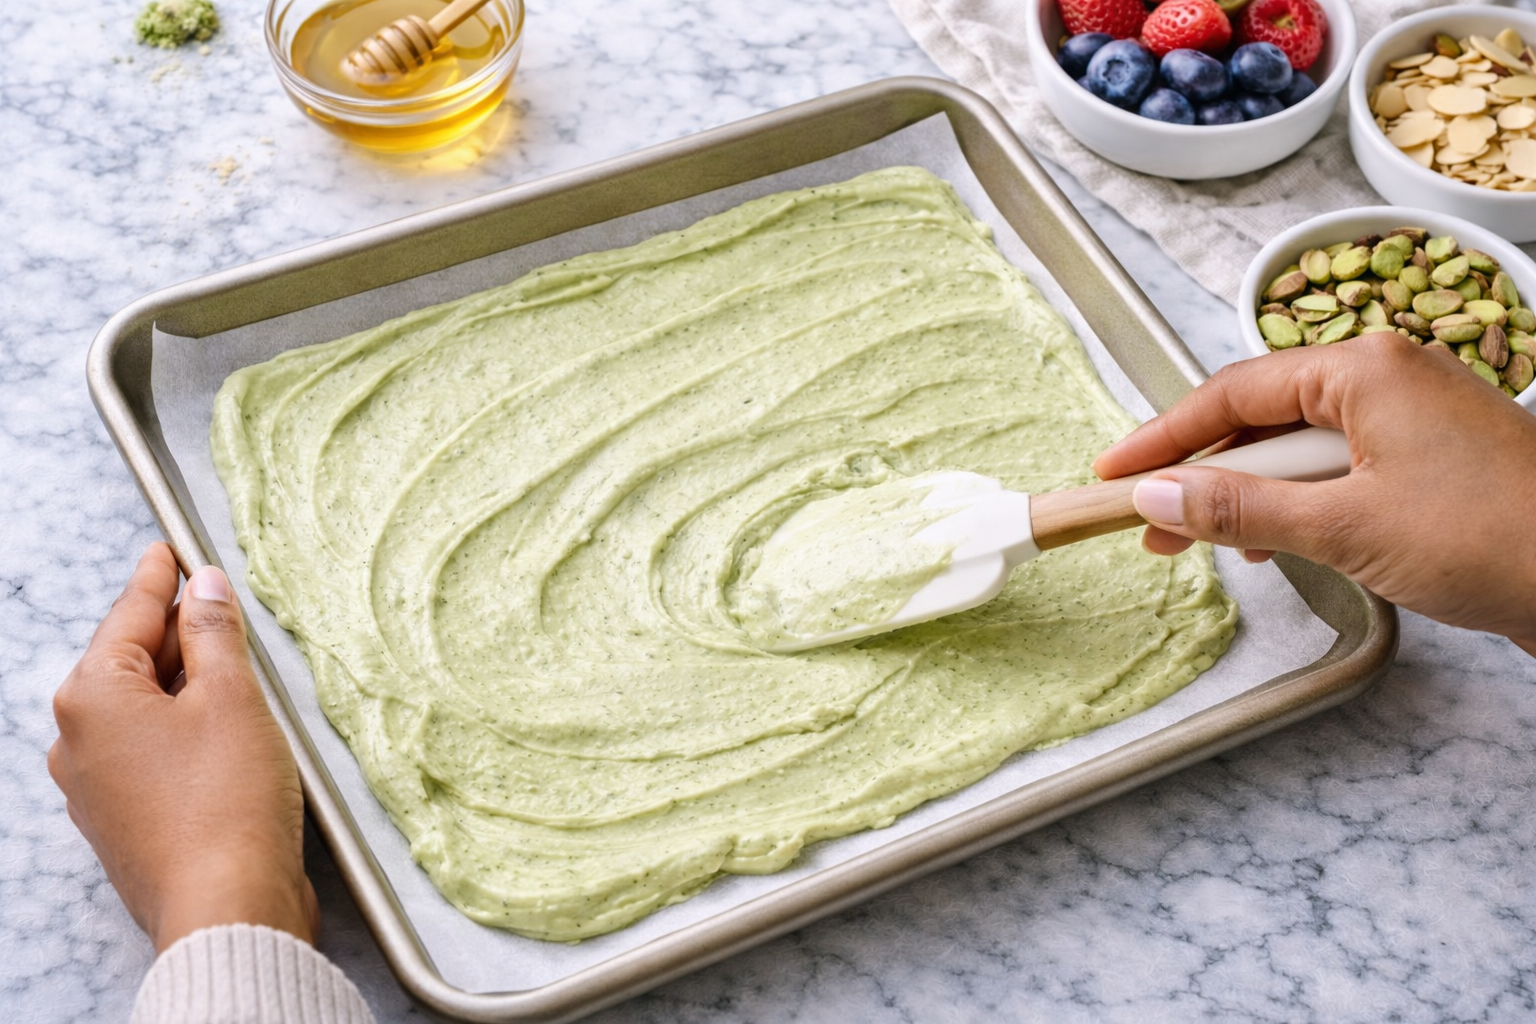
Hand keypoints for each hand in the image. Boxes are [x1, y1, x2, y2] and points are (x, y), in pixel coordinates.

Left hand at [48, 543, 317, 951]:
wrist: (226, 906)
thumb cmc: (227, 801)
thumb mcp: (231, 696)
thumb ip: (215, 633)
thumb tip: (203, 587)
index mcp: (92, 697)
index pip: (131, 614)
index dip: (160, 578)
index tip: (169, 551)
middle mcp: (77, 740)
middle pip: (129, 662)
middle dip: (174, 633)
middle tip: (214, 603)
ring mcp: (94, 787)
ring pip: (139, 710)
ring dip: (182, 686)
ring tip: (230, 670)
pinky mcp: (122, 822)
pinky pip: (146, 753)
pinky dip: (180, 730)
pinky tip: (220, 731)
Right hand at [1093, 335, 1535, 655]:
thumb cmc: (1489, 539)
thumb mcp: (1343, 527)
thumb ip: (1240, 507)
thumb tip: (1157, 494)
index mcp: (1364, 368)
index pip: (1232, 393)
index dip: (1163, 437)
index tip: (1113, 473)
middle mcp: (1387, 376)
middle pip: (1262, 416)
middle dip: (1202, 474)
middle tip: (1149, 524)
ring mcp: (1413, 416)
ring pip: (1300, 447)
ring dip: (1248, 494)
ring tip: (1205, 545)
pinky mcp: (1431, 458)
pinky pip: (1339, 467)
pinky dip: (1298, 502)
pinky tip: (1277, 542)